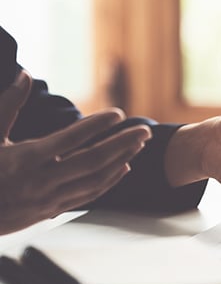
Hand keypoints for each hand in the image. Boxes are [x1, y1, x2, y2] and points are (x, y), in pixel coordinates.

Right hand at [0, 70, 151, 233]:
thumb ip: (8, 104)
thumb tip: (24, 74)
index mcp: (26, 158)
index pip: (70, 139)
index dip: (97, 125)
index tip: (118, 113)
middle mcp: (42, 180)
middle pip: (92, 161)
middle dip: (122, 144)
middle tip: (145, 130)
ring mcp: (49, 198)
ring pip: (95, 180)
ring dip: (121, 161)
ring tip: (138, 144)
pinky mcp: (53, 209)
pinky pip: (89, 195)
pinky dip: (109, 181)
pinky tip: (123, 167)